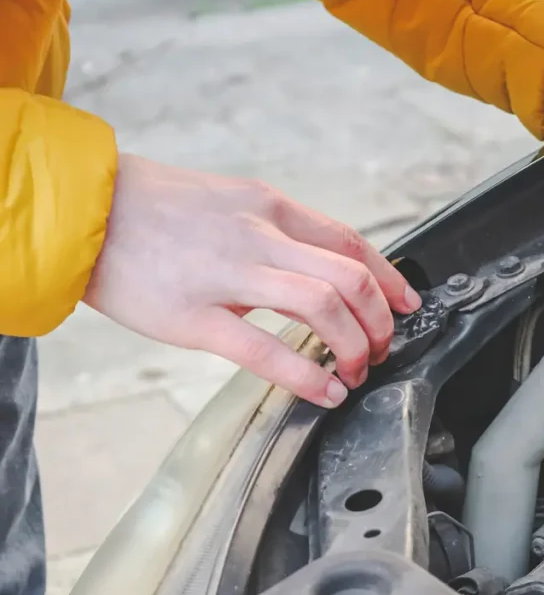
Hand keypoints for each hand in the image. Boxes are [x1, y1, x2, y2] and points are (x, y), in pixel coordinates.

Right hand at [84, 154, 421, 408]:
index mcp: (270, 207)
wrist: (87, 209)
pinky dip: (307, 375)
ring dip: (354, 346)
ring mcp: (228, 274)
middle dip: (379, 321)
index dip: (389, 278)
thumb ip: (277, 233)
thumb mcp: (232, 202)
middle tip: (382, 347)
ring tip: (356, 370)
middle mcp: (259, 235)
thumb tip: (318, 270)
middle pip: (349, 278)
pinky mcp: (194, 317)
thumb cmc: (158, 209)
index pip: (350, 242)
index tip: (407, 303)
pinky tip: (325, 392)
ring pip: (322, 307)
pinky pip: (265, 349)